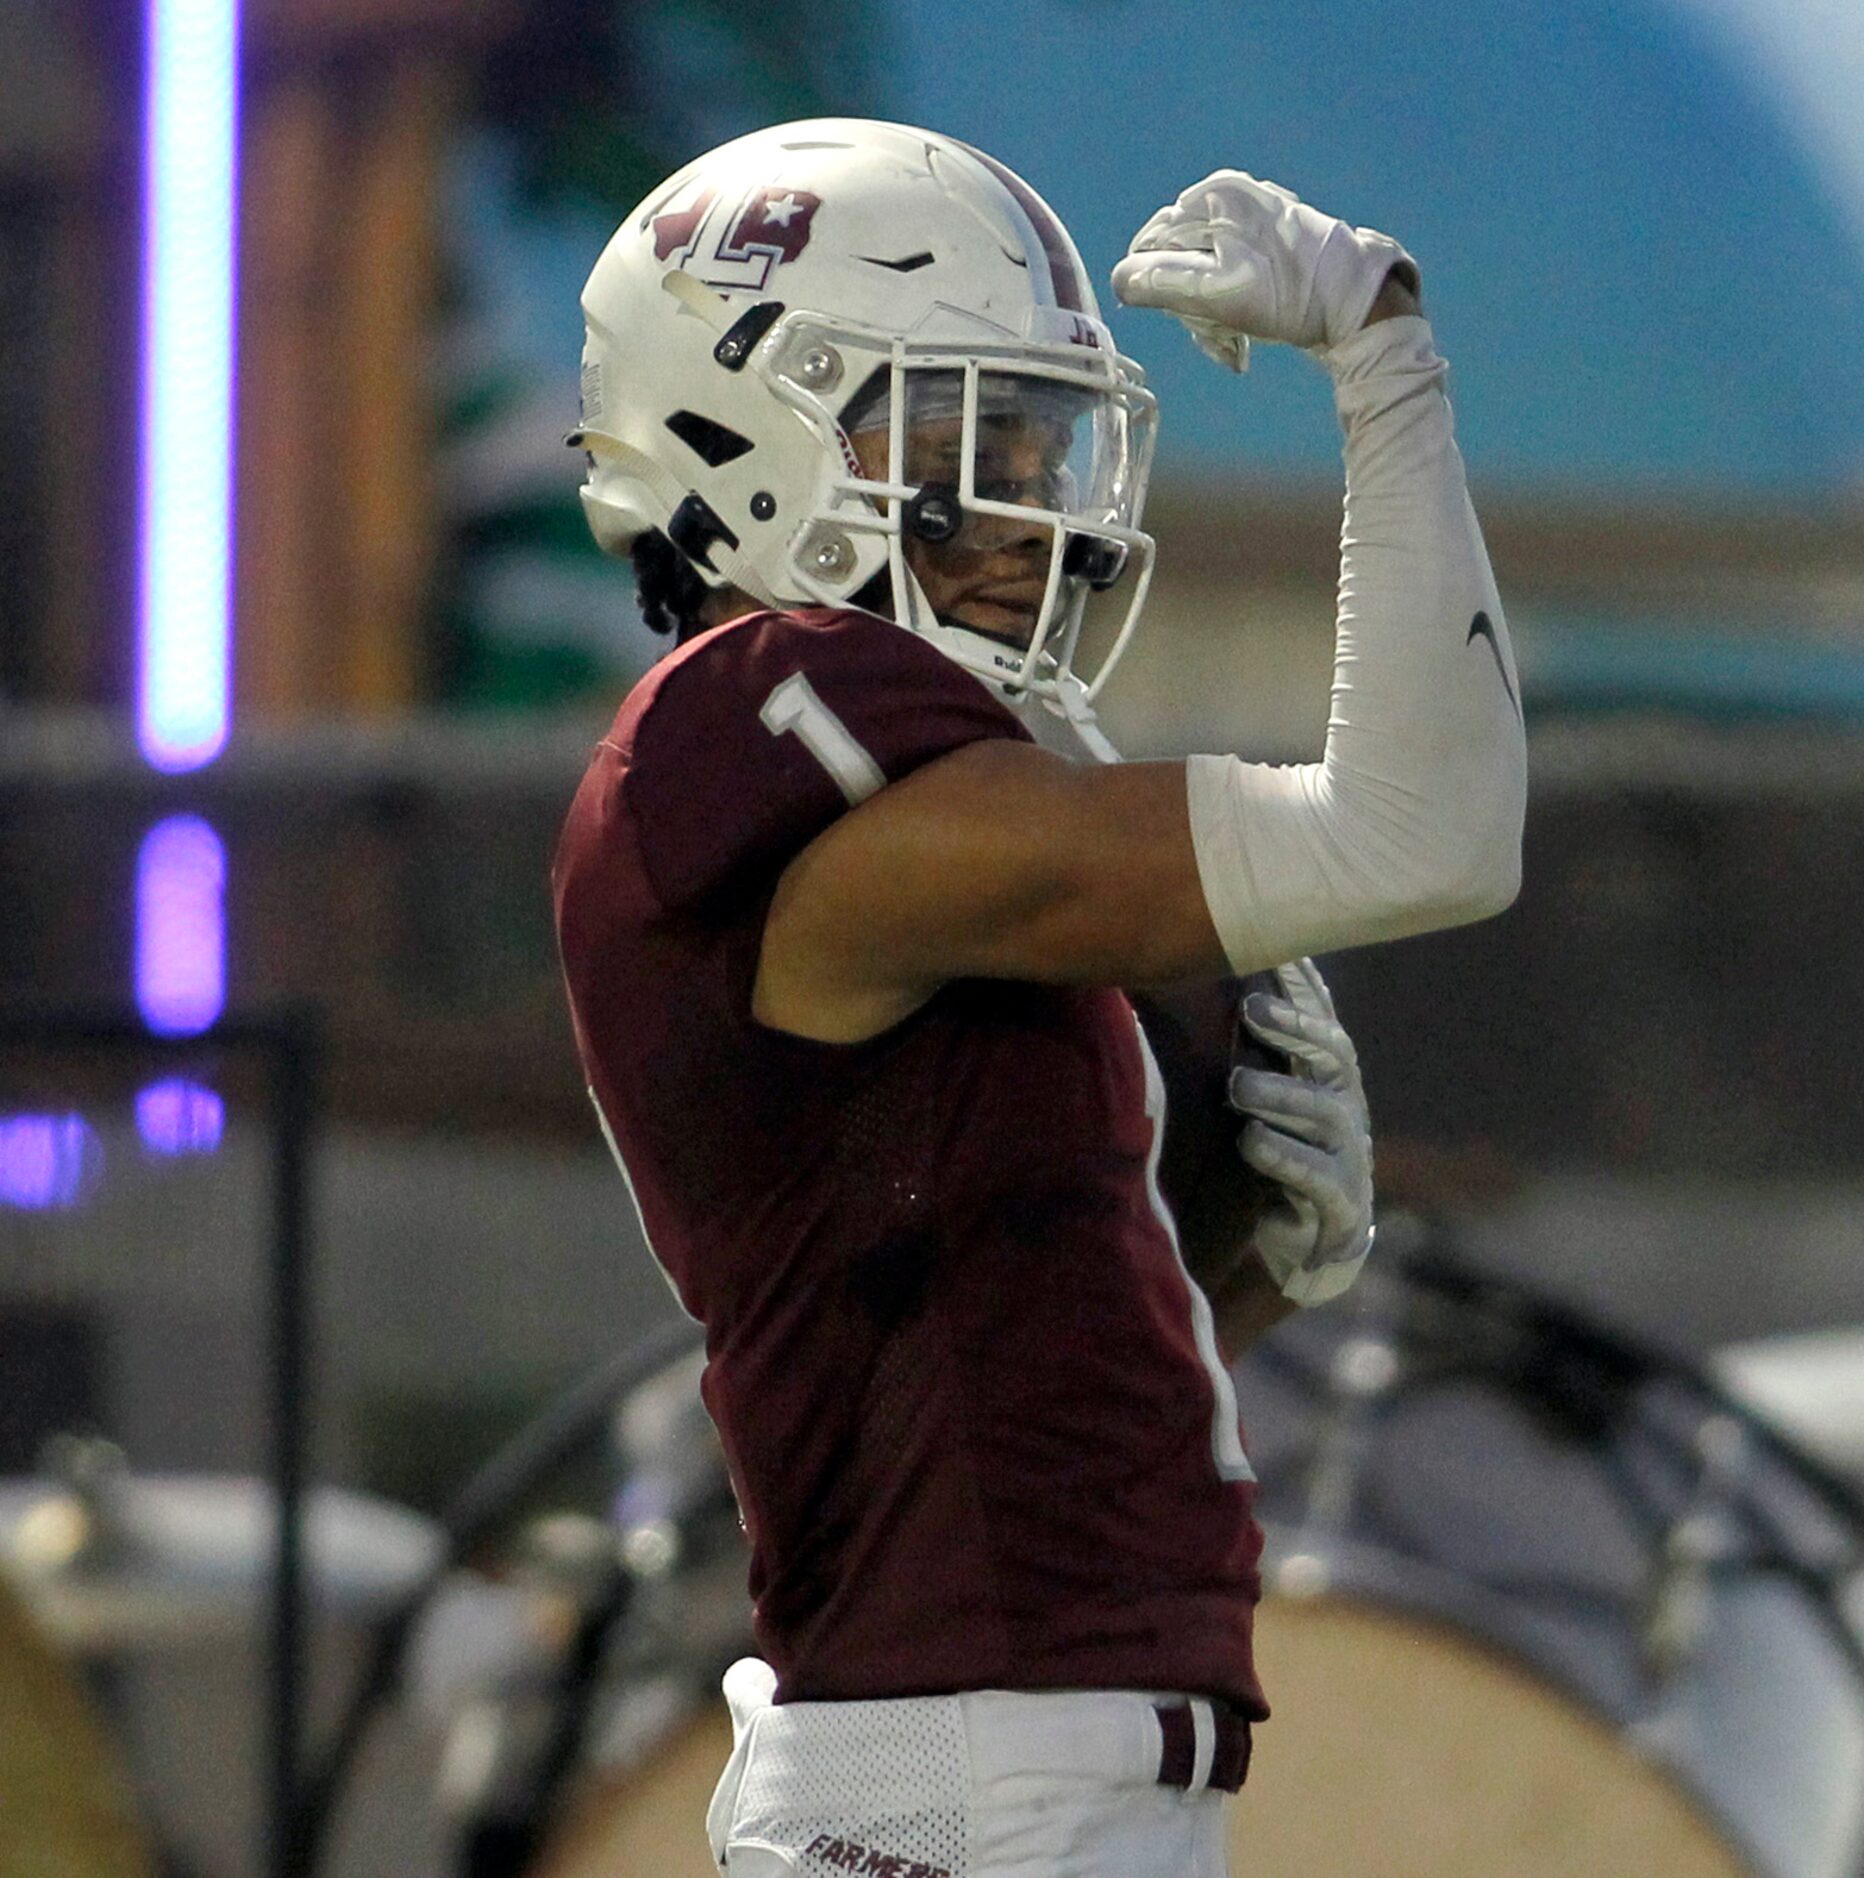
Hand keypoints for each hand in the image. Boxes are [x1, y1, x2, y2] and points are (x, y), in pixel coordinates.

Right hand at [1111, 171, 1418, 369]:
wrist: (1358, 303)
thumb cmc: (1286, 294)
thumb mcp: (1216, 292)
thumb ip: (1161, 282)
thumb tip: (1118, 280)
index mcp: (1213, 196)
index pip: (1152, 244)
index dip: (1159, 288)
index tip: (1187, 319)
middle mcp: (1230, 197)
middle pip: (1179, 260)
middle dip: (1191, 307)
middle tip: (1219, 336)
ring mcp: (1252, 218)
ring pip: (1203, 275)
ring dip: (1211, 317)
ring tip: (1235, 344)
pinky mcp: (1269, 243)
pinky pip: (1230, 277)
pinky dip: (1232, 311)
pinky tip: (1245, 337)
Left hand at [1227, 958, 1373, 1305]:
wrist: (1309, 1242)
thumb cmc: (1276, 1155)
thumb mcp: (1263, 1103)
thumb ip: (1246, 1056)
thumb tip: (1194, 993)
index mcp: (1329, 1076)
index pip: (1322, 1019)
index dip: (1304, 988)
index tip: (1276, 953)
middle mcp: (1345, 1106)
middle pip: (1332, 1055)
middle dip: (1294, 1029)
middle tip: (1251, 1010)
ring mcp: (1348, 1153)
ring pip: (1325, 1113)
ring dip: (1281, 1094)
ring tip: (1239, 1085)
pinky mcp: (1339, 1200)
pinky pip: (1317, 1174)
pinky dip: (1283, 1155)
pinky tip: (1252, 1140)